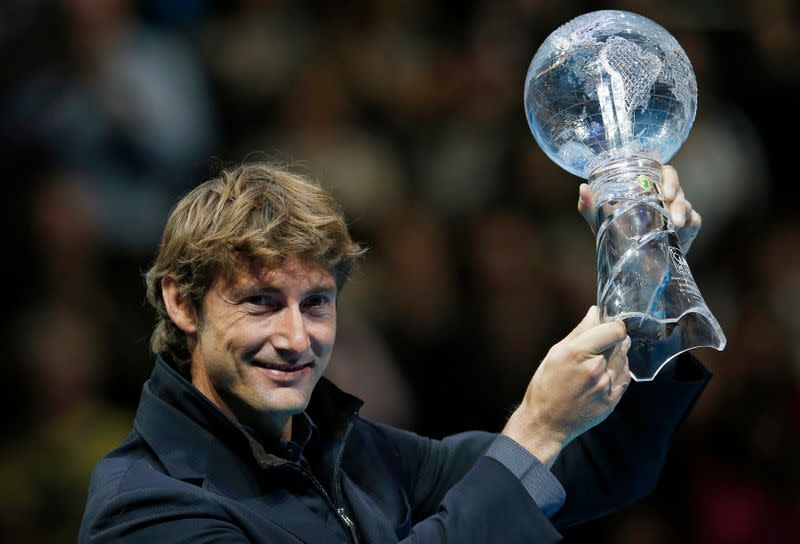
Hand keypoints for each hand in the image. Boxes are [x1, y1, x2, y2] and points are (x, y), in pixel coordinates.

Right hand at [501, 306, 630, 467]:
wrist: (546, 423)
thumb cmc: (545, 386)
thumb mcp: (555, 353)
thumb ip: (579, 332)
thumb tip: (595, 313)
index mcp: (578, 353)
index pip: (614, 330)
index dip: (613, 325)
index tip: (608, 326)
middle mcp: (595, 368)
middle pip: (620, 343)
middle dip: (612, 341)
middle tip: (599, 345)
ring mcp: (605, 386)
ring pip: (623, 360)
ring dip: (616, 356)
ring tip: (598, 363)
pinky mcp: (612, 400)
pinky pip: (624, 378)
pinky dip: (617, 372)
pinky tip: (603, 375)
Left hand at [577, 165, 701, 252]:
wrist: (629, 261)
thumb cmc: (615, 233)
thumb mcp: (600, 221)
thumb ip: (589, 207)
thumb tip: (583, 189)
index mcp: (647, 189)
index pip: (664, 173)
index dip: (669, 178)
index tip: (667, 191)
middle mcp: (664, 196)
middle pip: (678, 188)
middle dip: (678, 197)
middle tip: (671, 210)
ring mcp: (677, 211)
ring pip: (686, 204)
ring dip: (682, 212)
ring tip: (676, 225)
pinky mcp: (687, 228)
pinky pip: (695, 221)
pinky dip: (691, 225)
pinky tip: (683, 233)